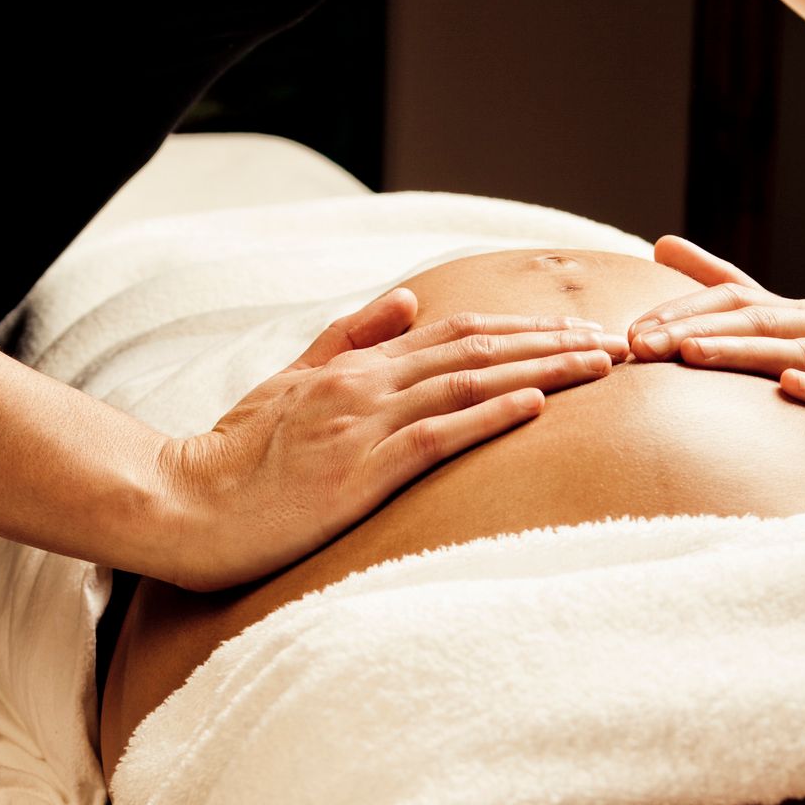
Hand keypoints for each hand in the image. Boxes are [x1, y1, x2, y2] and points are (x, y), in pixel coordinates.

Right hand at [166, 287, 628, 590]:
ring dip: (543, 371)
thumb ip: (349, 339)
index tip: (578, 329)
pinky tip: (540, 407)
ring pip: (470, 383)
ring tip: (603, 365)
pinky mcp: (359, 473)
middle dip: (554, 343)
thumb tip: (408, 300)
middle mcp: (366, 385)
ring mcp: (363, 425)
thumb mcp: (290, 384)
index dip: (523, 329)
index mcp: (355, 368)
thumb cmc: (233, 460)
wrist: (183, 504)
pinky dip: (492, 416)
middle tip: (621, 341)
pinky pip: (438, 436)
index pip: (456, 333)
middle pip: (478, 348)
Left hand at [627, 236, 804, 461]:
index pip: (736, 305)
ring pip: (800, 354)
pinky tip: (788, 388)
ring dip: (743, 354)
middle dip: (696, 333)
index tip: (630, 331)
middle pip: (758, 324)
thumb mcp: (792, 320)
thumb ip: (729, 287)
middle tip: (639, 345)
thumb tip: (662, 243)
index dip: (683, 314)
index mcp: (802, 316)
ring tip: (691, 355)